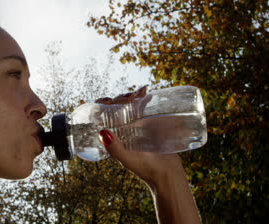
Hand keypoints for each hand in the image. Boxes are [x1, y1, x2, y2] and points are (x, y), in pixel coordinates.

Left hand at [96, 87, 200, 222]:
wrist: (167, 175)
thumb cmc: (145, 169)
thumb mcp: (127, 159)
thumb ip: (115, 149)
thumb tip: (102, 131)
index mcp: (113, 136)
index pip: (101, 116)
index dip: (101, 104)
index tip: (107, 100)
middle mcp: (122, 129)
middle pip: (116, 107)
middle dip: (120, 98)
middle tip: (129, 97)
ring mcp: (136, 126)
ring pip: (129, 105)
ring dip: (132, 95)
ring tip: (139, 93)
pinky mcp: (150, 125)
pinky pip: (144, 108)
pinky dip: (143, 98)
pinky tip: (146, 92)